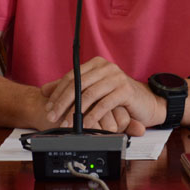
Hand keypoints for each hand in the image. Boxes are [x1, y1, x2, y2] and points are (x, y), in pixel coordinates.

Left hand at [41, 57, 161, 135]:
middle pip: (78, 84)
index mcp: (96, 64)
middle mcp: (106, 67)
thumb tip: (43, 90)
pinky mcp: (125, 90)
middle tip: (52, 117)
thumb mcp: (92, 91)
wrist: (146, 103)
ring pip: (89, 94)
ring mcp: (116, 77)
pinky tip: (85, 126)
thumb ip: (71, 89)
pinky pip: (104, 104)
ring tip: (66, 124)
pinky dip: (92, 116)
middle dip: (62, 102)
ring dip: (75, 112)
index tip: (48, 108)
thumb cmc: (118, 97)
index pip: (72, 77)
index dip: (58, 93)